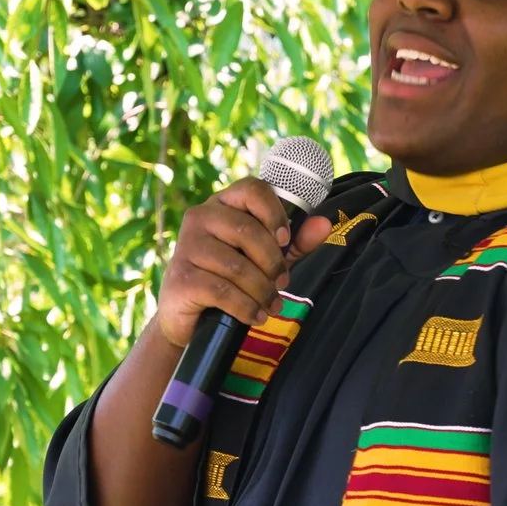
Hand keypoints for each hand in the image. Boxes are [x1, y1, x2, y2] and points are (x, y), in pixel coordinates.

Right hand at [152, 180, 335, 349]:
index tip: (285, 240)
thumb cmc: (228, 278)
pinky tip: (255, 316)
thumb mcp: (264, 258)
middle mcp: (200, 217)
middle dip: (272, 262)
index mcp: (221, 204)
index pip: (252, 189)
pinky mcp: (181, 277)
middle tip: (281, 283)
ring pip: (237, 266)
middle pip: (248, 231)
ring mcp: (186, 246)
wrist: (186, 314)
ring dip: (262, 290)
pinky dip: (246, 308)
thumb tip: (325, 224)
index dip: (274, 213)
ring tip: (270, 304)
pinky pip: (222, 291)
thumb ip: (294, 242)